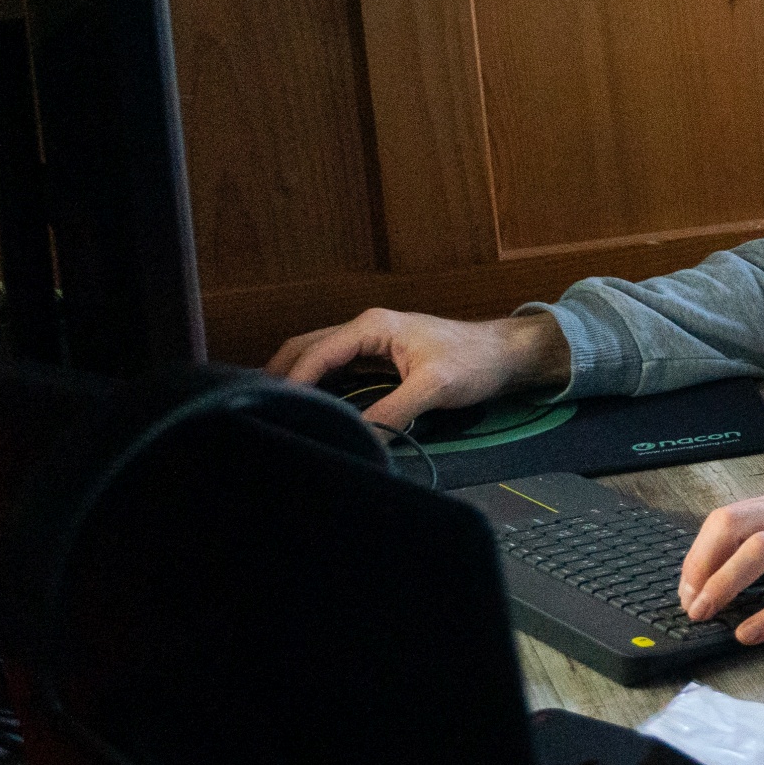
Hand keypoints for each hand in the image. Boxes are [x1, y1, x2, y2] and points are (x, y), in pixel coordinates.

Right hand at [268, 307, 568, 433]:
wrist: (505, 355)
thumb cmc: (474, 362)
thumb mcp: (434, 388)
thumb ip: (394, 411)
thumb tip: (360, 437)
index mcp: (372, 326)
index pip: (318, 352)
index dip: (293, 381)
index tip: (275, 408)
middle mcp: (364, 329)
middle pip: (307, 349)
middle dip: (281, 375)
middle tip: (258, 409)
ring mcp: (370, 343)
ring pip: (318, 357)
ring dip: (296, 379)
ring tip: (274, 410)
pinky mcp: (378, 359)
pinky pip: (336, 369)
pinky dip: (317, 383)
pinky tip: (308, 406)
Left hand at [676, 485, 763, 645]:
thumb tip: (729, 566)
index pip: (728, 517)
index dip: (697, 553)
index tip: (688, 585)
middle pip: (734, 525)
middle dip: (699, 565)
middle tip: (688, 600)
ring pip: (761, 551)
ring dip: (723, 584)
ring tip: (706, 613)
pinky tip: (750, 633)